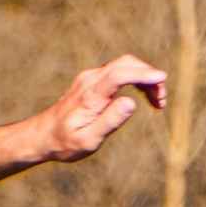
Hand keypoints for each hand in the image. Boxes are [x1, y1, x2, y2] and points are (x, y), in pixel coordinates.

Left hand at [33, 56, 164, 162]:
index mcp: (90, 96)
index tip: (161, 78)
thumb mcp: (88, 140)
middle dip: (148, 75)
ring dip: (144, 77)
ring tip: (157, 101)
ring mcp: (90, 78)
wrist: (43, 135)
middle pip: (125, 64)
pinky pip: (118, 71)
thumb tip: (131, 102)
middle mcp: (89, 80)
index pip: (119, 75)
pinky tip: (143, 95)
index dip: (142, 74)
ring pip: (123, 65)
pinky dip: (135, 78)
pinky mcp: (92, 80)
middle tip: (162, 100)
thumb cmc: (65, 142)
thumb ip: (109, 121)